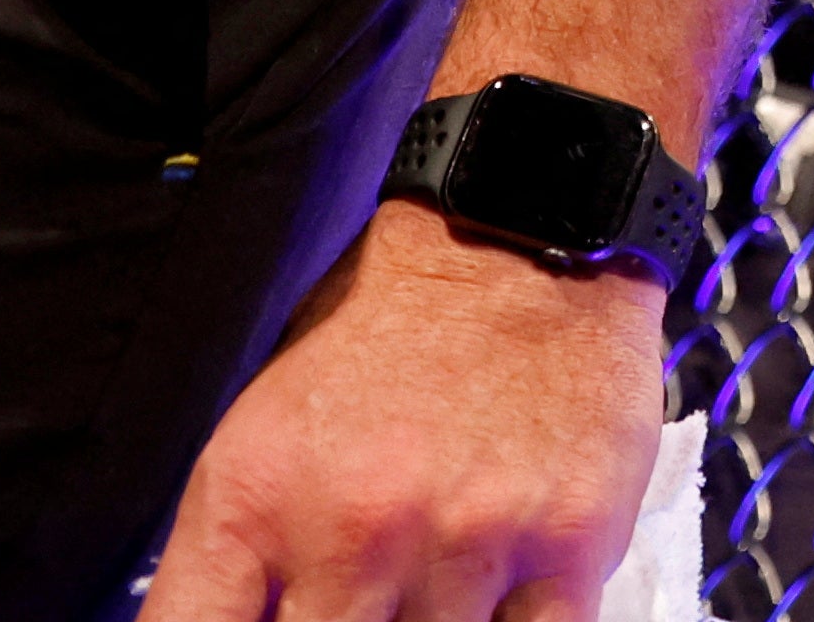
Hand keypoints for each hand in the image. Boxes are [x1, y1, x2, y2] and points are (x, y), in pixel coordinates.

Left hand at [146, 204, 664, 619]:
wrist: (518, 231)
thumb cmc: (390, 329)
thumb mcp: (268, 431)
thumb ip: (244, 557)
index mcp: (256, 498)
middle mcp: (354, 529)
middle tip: (366, 588)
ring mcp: (465, 540)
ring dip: (428, 621)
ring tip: (435, 566)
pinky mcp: (569, 541)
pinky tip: (499, 595)